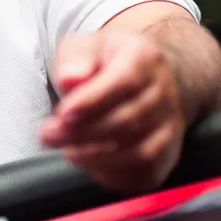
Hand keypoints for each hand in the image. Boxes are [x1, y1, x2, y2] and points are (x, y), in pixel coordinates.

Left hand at [39, 29, 184, 191]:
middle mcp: (164, 93)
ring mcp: (170, 126)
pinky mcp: (168, 155)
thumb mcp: (86, 45)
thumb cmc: (108, 60)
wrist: (146, 77)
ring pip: (139, 152)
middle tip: (50, 135)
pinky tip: (89, 164)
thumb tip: (70, 79)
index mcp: (144, 58)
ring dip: (96, 157)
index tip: (64, 114)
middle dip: (83, 133)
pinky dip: (113, 175)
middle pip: (127, 120)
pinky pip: (144, 174)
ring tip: (67, 150)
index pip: (124, 81)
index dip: (93, 101)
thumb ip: (75, 59)